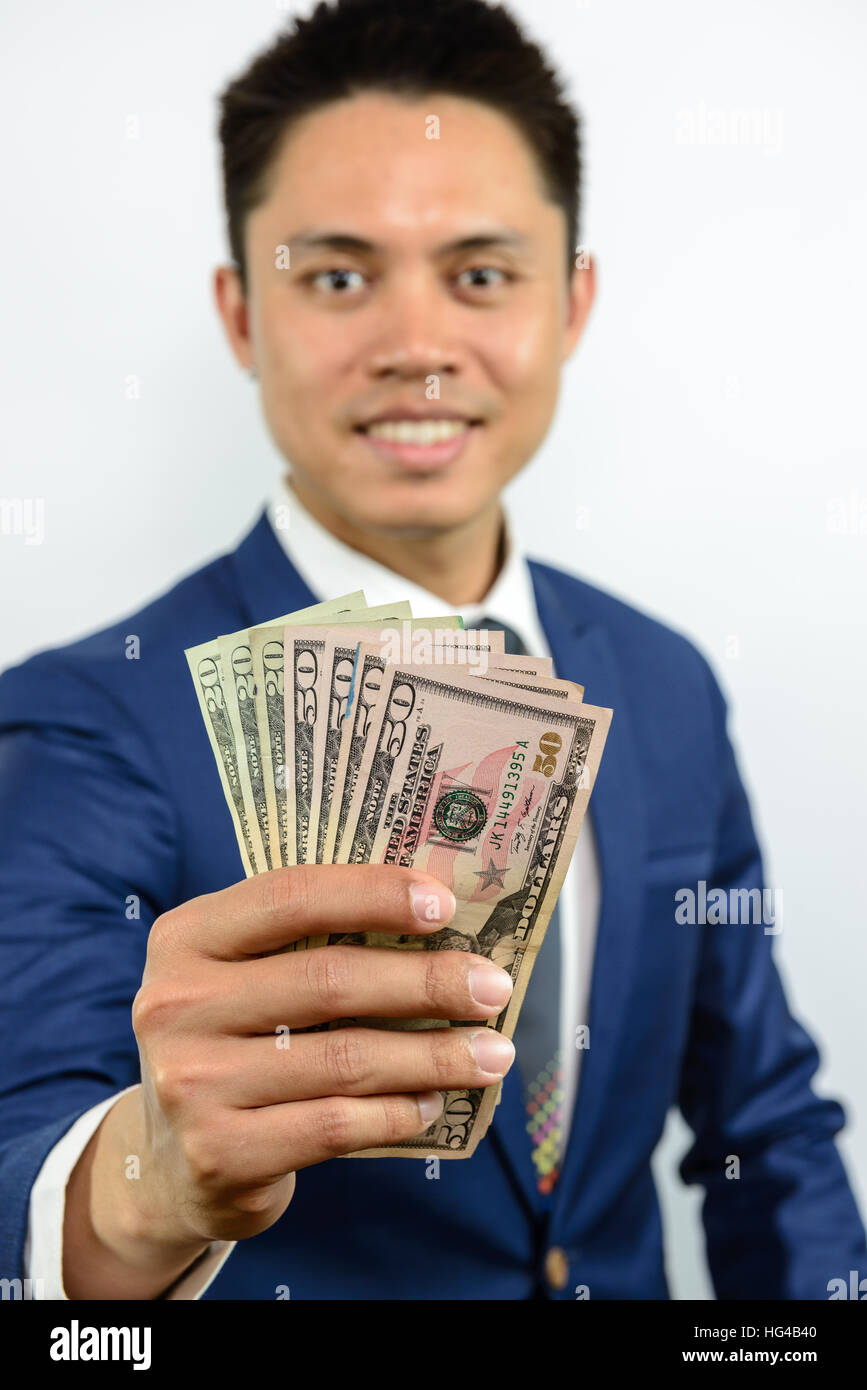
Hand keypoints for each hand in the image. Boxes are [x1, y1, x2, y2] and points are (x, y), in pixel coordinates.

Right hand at [126, 864, 514, 1247]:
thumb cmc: (240, 1042)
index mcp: (188, 937)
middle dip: (428, 982)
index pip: (292, 896)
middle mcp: (176, 1004)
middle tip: (494, 987)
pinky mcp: (218, 1155)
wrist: (173, 1162)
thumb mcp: (247, 977)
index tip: (446, 905)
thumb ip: (315, 944)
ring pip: (345, 1059)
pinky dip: (398, 1113)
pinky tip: (434, 1102)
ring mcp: (192, 1083)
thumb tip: (442, 922)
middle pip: (330, 980)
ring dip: (435, 1056)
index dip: (374, 894)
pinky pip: (335, 1126)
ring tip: (492, 1053)